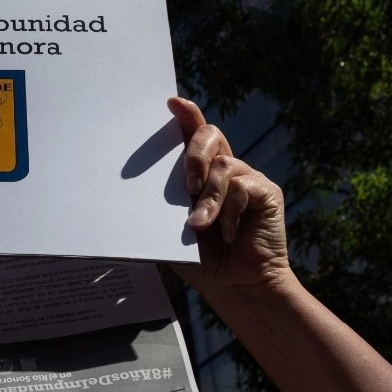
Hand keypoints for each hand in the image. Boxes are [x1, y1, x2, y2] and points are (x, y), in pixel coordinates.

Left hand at [167, 98, 291, 299]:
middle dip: (193, 154)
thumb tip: (124, 193)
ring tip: (198, 225)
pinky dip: (229, 212)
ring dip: (208, 197)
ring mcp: (248, 179)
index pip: (193, 135)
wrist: (237, 287)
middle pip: (210, 136)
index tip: (171, 103)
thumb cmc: (201, 261)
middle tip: (185, 185)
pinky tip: (228, 234)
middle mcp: (226, 170)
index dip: (186, 116)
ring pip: (225, 165)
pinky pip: (243, 187)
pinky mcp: (267, 192)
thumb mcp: (169, 230)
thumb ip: (157, 206)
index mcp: (201, 174)